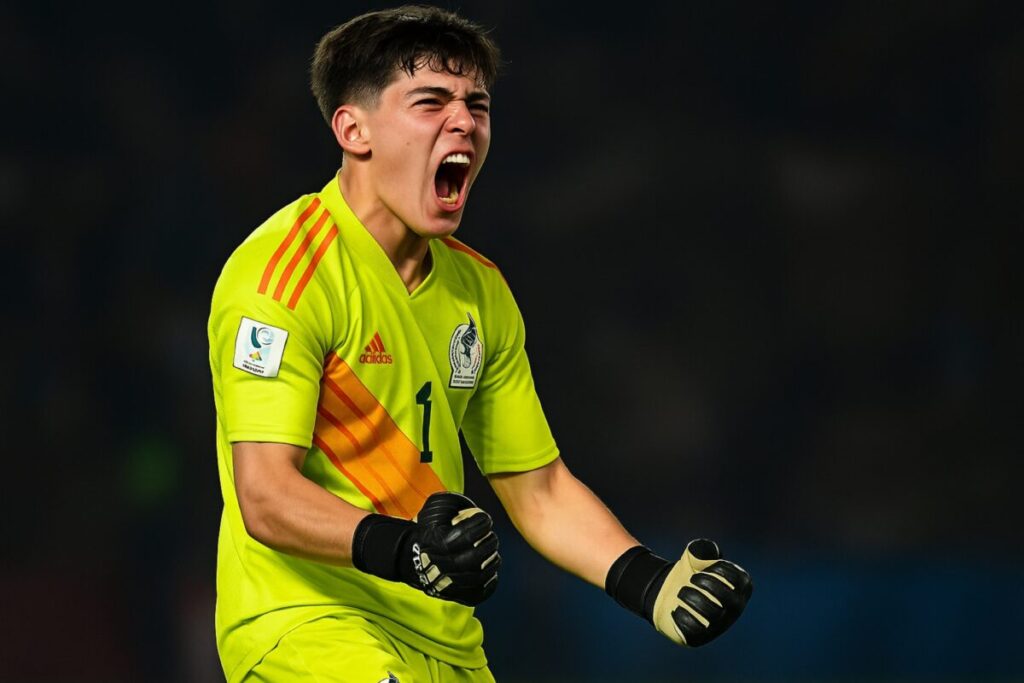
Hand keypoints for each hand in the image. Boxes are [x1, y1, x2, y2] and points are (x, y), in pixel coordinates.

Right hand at [352, 492, 500, 605]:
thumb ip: (450, 502)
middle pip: (472, 559)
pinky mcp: (455, 597)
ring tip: (494, 552)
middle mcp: (439, 566)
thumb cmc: (431, 529)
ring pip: (476, 578)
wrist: (413, 557)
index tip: (485, 518)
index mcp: (434, 543)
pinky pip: (477, 595)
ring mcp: (447, 584)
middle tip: (492, 536)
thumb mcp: (434, 508)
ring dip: (492, 563)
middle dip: (488, 545)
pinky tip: (492, 571)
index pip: (463, 536)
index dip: (479, 526)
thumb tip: (472, 509)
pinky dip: (489, 584)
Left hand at [605, 538, 751, 646]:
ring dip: (692, 598)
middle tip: (691, 578)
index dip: (720, 570)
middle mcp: (734, 608)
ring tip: (681, 592)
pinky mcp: (701, 637)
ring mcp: (719, 625)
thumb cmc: (690, 571)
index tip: (704, 566)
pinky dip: (682, 616)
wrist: (669, 592)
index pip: (739, 580)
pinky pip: (694, 630)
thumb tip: (708, 553)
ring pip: (711, 615)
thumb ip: (703, 549)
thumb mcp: (695, 555)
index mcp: (740, 588)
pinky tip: (675, 609)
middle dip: (707, 584)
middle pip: (727, 600)